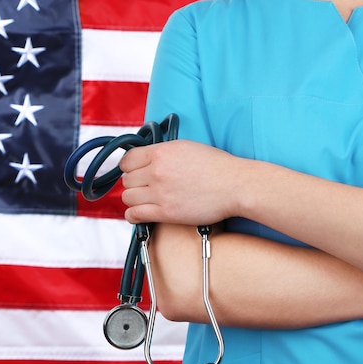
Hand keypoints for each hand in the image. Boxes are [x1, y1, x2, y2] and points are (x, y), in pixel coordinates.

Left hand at [119, 140, 244, 224]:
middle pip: (127, 180)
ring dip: (134, 199)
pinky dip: (133, 215)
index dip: (129, 167)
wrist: (235, 185)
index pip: (127, 160)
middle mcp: (157, 171)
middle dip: (134, 184)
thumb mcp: (186, 148)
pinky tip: (139, 214)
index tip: (133, 172)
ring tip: (144, 201)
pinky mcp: (166, 212)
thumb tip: (147, 159)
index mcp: (161, 153)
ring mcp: (160, 192)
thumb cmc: (217, 167)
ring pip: (128, 197)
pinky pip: (134, 214)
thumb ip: (163, 153)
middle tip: (144, 188)